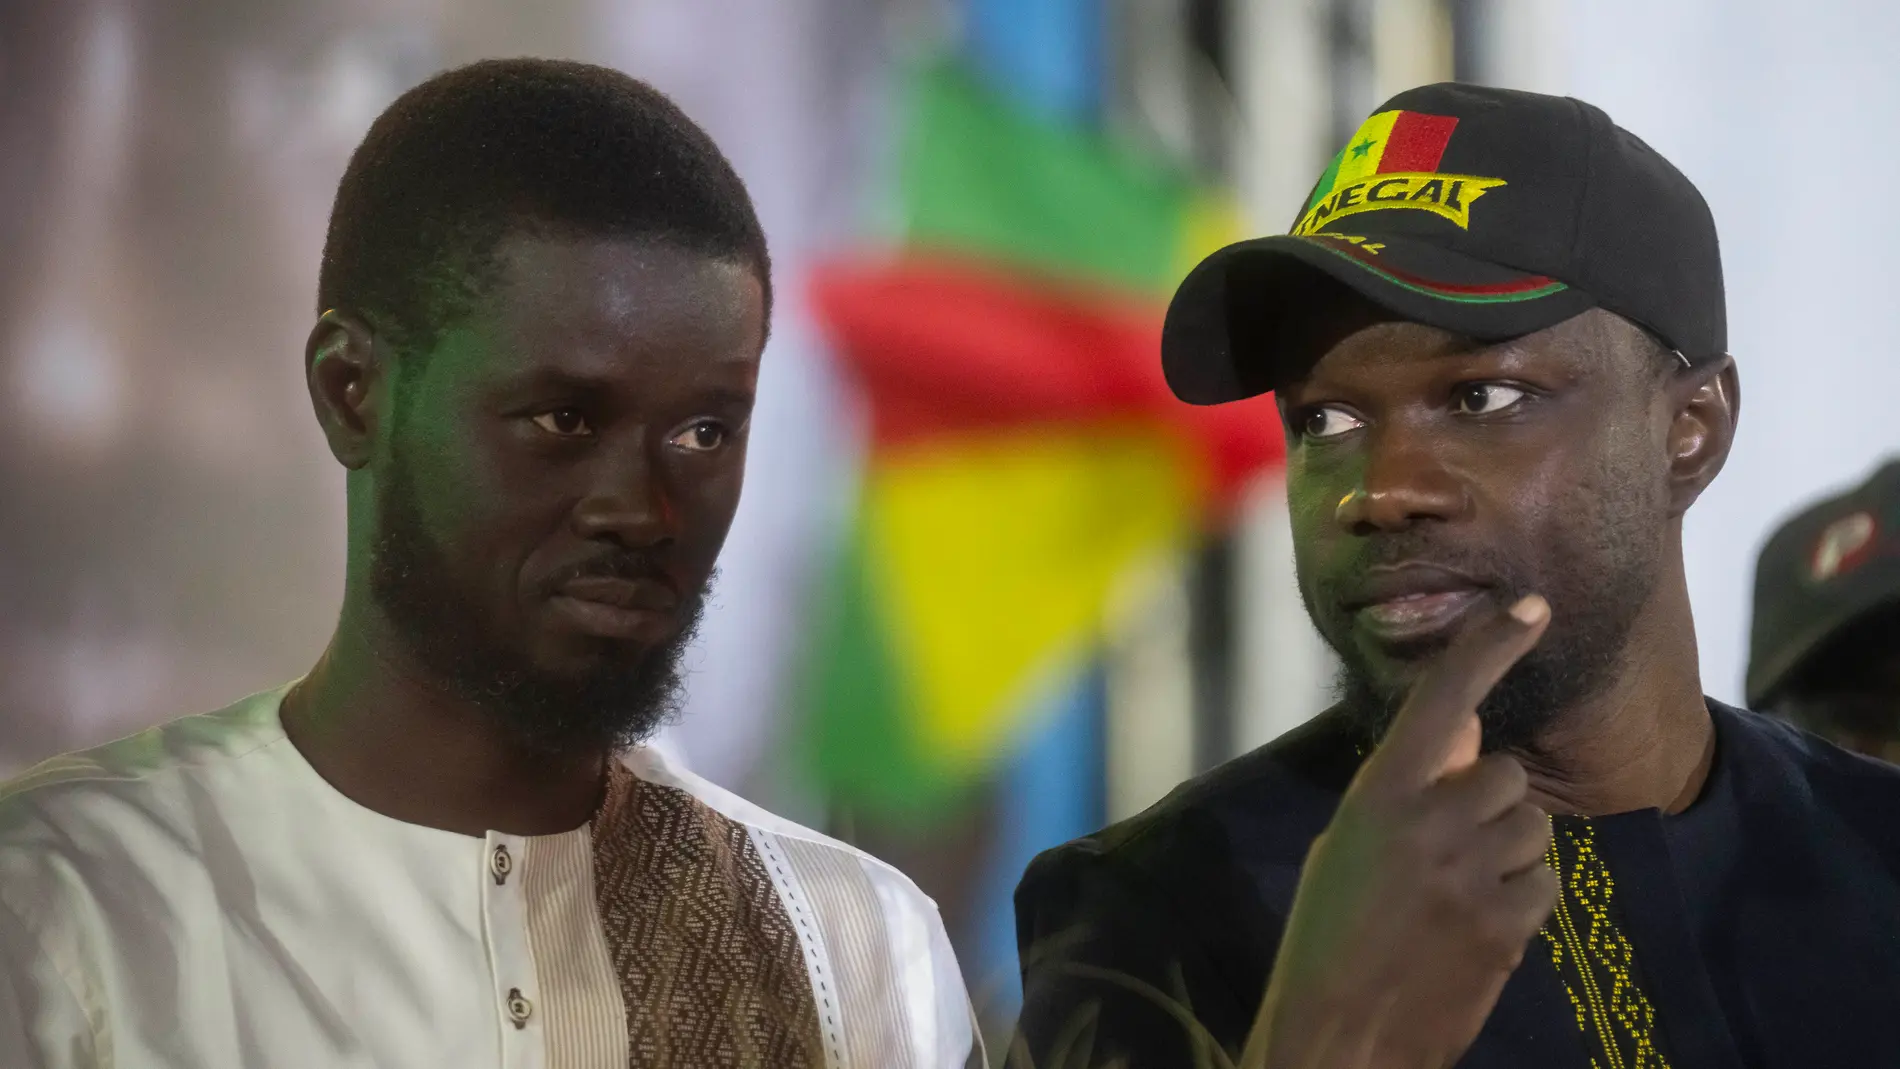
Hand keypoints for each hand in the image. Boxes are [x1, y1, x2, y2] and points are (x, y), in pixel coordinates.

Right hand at [1240, 595, 1558, 1068]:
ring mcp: (1475, 875)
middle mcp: (1433, 822)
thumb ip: (1406, 789)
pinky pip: (1545, 882)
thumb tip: (1461, 733)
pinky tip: (1476, 924)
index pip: (1445, 699)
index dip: (1490, 648)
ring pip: (1532, 828)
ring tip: (1457, 892)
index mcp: (1380, 794)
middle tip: (1448, 847)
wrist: (1338, 1033)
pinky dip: (1521, 897)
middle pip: (1503, 775)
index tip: (1532, 610)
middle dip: (1487, 803)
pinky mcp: (1508, 925)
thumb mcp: (1348, 843)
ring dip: (1507, 850)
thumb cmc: (1327, 934)